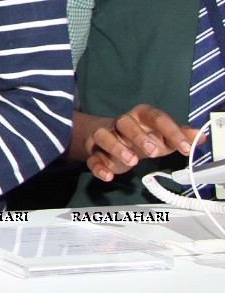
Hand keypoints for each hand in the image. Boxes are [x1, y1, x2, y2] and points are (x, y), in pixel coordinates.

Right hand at [75, 105, 202, 181]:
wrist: (114, 138)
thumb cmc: (143, 136)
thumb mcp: (164, 135)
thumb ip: (181, 136)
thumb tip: (199, 136)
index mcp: (141, 116)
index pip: (156, 117)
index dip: (171, 131)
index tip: (184, 147)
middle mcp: (121, 124)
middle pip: (125, 122)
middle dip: (138, 136)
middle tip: (153, 151)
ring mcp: (106, 137)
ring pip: (104, 135)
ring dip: (116, 147)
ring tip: (131, 161)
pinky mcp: (96, 153)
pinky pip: (93, 158)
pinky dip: (98, 167)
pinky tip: (108, 176)